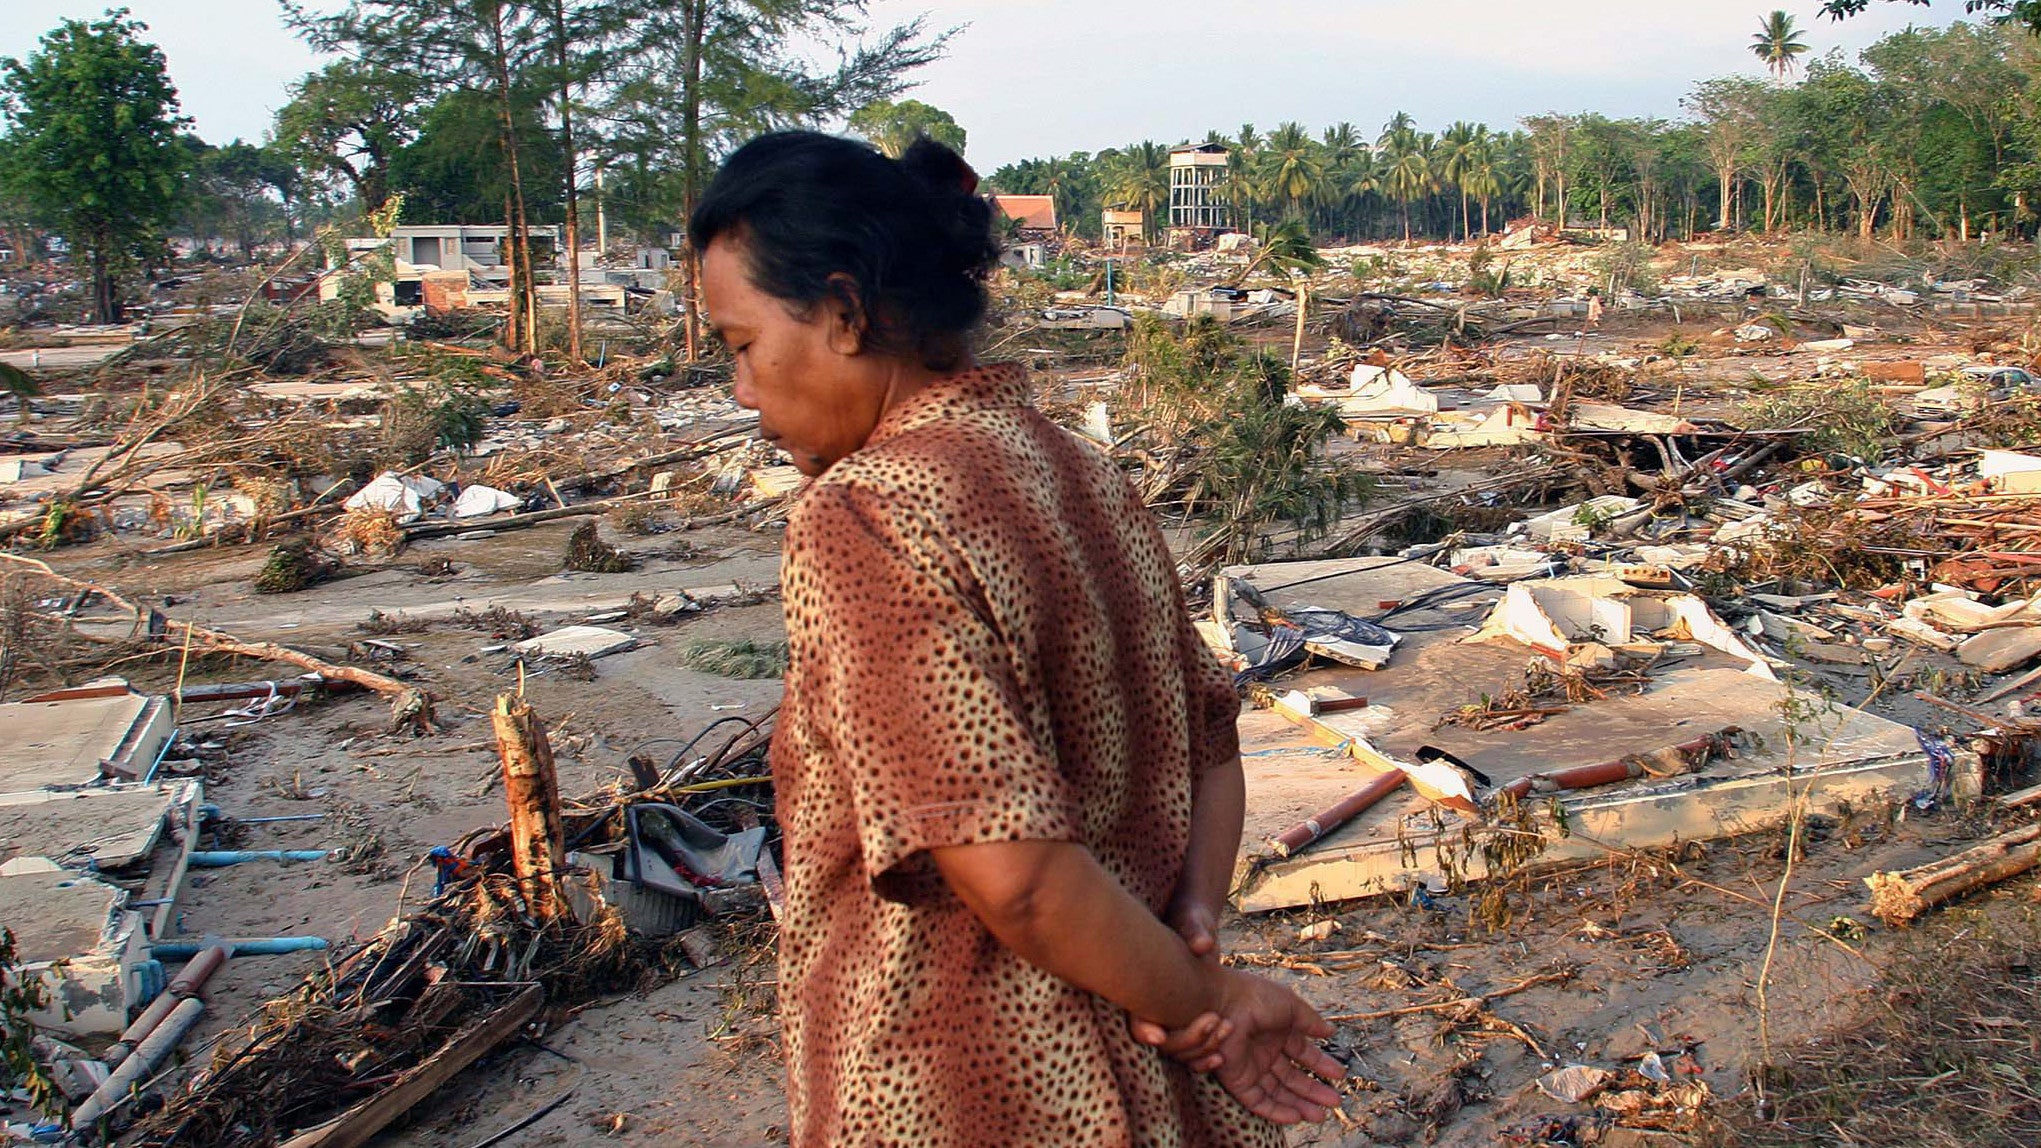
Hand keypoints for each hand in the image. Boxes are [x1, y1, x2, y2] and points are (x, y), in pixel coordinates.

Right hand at [1126, 893, 1226, 1067]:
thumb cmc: (1190, 922)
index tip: (1160, 1036)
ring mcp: (1173, 1016)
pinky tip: (1221, 1055)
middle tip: (1212, 1020)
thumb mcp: (1193, 923)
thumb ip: (1195, 932)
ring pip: (1177, 1049)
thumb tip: (1203, 944)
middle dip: (1184, 1038)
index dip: (1145, 1028)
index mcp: (1146, 985)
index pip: (1136, 1015)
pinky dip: (1205, 1054)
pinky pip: (1193, 1048)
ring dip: (1200, 1046)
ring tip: (1226, 1026)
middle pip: (1160, 1039)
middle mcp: (1155, 1005)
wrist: (1199, 928)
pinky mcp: (1190, 1020)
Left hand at [1203, 968, 1345, 1124]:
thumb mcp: (1290, 1005)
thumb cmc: (1255, 997)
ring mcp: (1251, 1067)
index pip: (1302, 1053)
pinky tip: (1296, 1116)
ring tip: (1320, 1115)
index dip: (1320, 1065)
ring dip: (1299, 1105)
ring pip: (1278, 1092)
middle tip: (1334, 1102)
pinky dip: (1276, 1111)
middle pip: (1292, 1077)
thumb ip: (1310, 1021)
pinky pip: (1258, 1101)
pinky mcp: (1237, 1080)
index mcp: (1277, 1031)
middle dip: (1313, 1090)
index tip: (1339, 1076)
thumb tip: (1330, 1031)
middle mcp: (1265, 1051)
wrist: (1221, 1003)